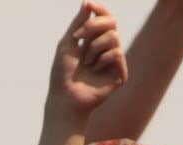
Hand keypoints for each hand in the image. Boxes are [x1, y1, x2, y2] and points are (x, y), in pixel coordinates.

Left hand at [47, 3, 126, 124]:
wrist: (65, 98)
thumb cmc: (62, 73)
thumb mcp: (67, 43)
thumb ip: (78, 23)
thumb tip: (87, 3)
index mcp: (94, 40)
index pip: (104, 18)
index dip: (99, 10)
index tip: (89, 4)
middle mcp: (106, 48)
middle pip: (112, 22)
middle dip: (94, 26)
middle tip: (78, 36)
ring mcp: (114, 61)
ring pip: (114, 37)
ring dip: (94, 47)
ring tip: (86, 63)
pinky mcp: (120, 73)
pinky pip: (116, 54)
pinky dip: (101, 60)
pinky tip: (94, 71)